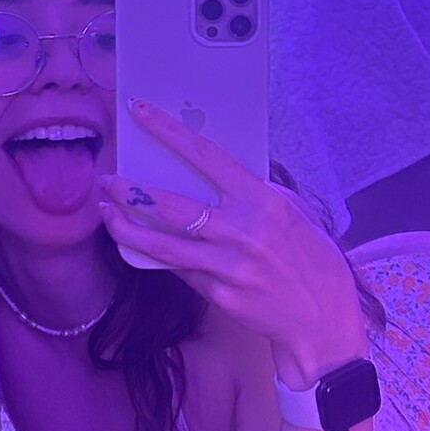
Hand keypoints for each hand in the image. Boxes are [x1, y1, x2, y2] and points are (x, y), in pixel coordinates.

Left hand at [99, 100, 364, 387]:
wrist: (322, 318)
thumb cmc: (311, 258)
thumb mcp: (293, 212)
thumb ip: (254, 193)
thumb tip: (210, 174)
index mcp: (263, 200)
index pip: (207, 156)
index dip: (169, 131)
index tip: (140, 112)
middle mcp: (242, 231)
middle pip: (170, 205)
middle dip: (130, 191)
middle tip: (108, 180)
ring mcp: (228, 266)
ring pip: (161, 244)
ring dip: (126, 227)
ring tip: (106, 213)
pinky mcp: (219, 295)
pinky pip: (179, 269)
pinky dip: (156, 256)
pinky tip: (139, 245)